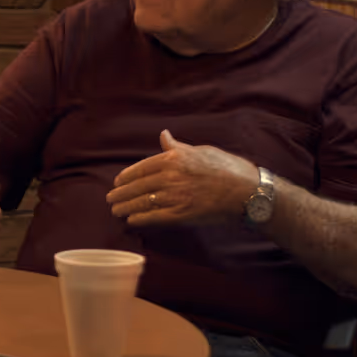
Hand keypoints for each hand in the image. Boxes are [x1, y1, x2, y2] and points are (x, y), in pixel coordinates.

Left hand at [107, 131, 258, 227]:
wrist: (245, 191)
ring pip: (142, 202)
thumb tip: (163, 136)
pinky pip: (154, 217)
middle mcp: (170, 177)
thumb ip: (177, 147)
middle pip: (138, 186)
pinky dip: (140, 219)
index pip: (142, 168)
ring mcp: (175, 196)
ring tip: (116, 211)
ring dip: (126, 207)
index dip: (127, 177)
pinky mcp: (181, 214)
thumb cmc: (227, 168)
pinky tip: (131, 220)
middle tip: (110, 199)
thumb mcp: (200, 150)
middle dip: (121, 194)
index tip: (117, 182)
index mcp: (174, 159)